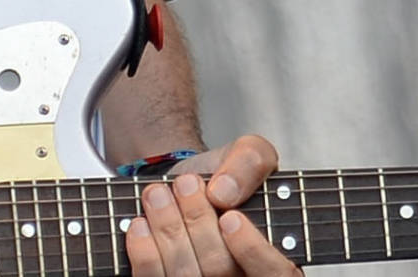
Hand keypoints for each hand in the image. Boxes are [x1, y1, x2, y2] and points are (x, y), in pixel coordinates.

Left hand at [124, 134, 297, 276]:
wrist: (183, 184)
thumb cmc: (223, 178)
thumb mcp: (249, 153)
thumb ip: (251, 162)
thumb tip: (226, 192)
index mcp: (273, 256)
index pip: (277, 273)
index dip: (253, 250)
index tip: (230, 218)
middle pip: (221, 269)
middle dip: (197, 222)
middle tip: (186, 184)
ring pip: (186, 275)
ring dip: (168, 230)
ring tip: (157, 194)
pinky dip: (145, 252)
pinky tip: (140, 224)